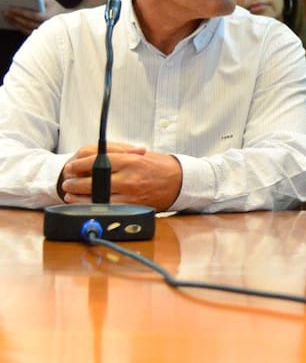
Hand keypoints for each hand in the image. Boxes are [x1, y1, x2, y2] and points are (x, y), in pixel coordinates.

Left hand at [4, 0, 65, 34]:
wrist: (66, 21)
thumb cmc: (56, 9)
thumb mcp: (51, 0)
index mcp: (49, 17)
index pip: (33, 15)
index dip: (21, 12)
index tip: (11, 9)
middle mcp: (46, 26)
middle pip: (27, 23)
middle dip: (15, 17)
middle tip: (5, 12)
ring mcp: (42, 32)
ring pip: (25, 29)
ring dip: (15, 23)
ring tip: (7, 17)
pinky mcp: (39, 35)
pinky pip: (26, 33)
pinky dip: (19, 28)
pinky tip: (13, 23)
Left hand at [59, 143, 183, 210]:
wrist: (180, 181)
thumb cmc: (160, 166)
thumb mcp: (140, 154)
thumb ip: (118, 154)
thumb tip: (94, 157)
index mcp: (130, 161)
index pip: (97, 162)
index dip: (79, 165)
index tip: (71, 167)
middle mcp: (128, 177)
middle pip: (93, 181)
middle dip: (75, 182)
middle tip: (67, 181)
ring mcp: (130, 194)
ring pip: (96, 197)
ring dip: (79, 196)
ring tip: (70, 193)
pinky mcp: (132, 206)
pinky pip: (106, 208)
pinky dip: (92, 206)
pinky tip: (83, 203)